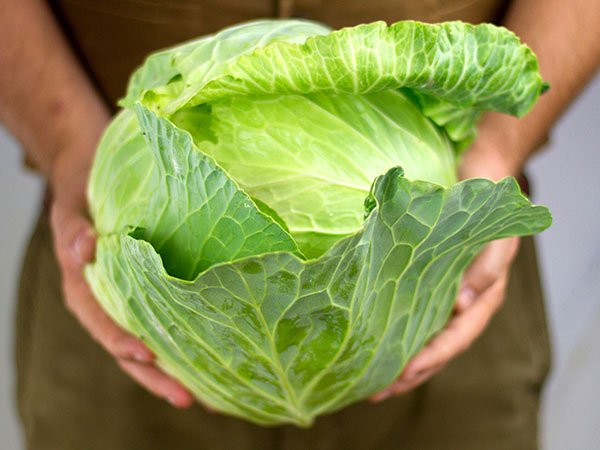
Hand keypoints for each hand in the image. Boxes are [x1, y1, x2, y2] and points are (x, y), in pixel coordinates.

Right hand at [49, 141, 193, 408]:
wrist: (97, 175)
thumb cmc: (84, 191)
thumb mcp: (72, 205)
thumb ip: (72, 227)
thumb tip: (85, 248)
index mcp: (85, 288)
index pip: (102, 323)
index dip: (122, 342)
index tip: (148, 357)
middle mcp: (111, 302)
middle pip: (130, 348)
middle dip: (157, 376)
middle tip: (187, 398)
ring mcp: (134, 300)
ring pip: (154, 342)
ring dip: (177, 369)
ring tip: (208, 395)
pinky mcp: (156, 291)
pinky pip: (171, 318)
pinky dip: (189, 340)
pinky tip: (218, 355)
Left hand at [370, 143, 519, 401]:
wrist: (475, 173)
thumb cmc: (488, 204)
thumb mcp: (497, 235)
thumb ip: (487, 268)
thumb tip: (462, 305)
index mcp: (480, 298)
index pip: (455, 338)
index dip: (430, 358)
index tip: (403, 374)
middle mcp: (456, 302)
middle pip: (432, 348)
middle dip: (405, 373)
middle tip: (373, 392)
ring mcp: (435, 292)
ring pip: (415, 335)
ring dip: (393, 359)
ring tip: (365, 380)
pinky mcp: (416, 279)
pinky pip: (402, 310)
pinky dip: (387, 329)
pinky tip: (365, 340)